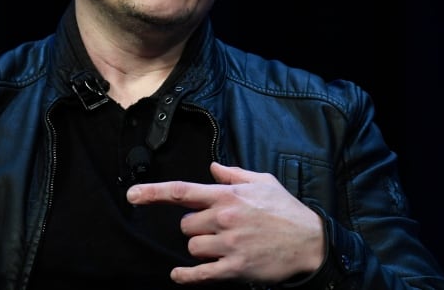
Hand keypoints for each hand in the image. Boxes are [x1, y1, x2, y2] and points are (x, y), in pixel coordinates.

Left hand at [125, 162, 324, 284]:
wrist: (311, 242)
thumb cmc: (286, 210)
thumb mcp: (262, 182)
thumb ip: (233, 174)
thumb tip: (212, 167)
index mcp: (227, 195)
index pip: (181, 191)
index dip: (153, 193)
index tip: (133, 196)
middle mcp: (223, 218)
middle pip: (185, 225)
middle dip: (195, 226)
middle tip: (216, 227)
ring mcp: (228, 244)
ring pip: (193, 247)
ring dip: (201, 247)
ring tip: (223, 245)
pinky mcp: (235, 268)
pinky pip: (200, 273)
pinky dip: (187, 276)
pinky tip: (178, 275)